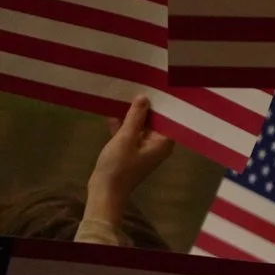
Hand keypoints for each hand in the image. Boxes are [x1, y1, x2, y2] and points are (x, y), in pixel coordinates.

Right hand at [84, 95, 175, 228]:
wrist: (104, 191)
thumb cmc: (118, 165)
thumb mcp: (125, 138)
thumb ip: (135, 117)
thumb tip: (144, 97)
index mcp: (164, 141)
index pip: (169, 117)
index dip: (164, 103)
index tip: (161, 85)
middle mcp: (158, 144)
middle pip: (155, 120)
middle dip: (147, 106)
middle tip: (143, 84)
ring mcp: (144, 148)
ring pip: (141, 126)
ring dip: (133, 114)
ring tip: (127, 93)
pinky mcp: (131, 151)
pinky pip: (130, 133)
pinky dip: (123, 125)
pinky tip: (113, 111)